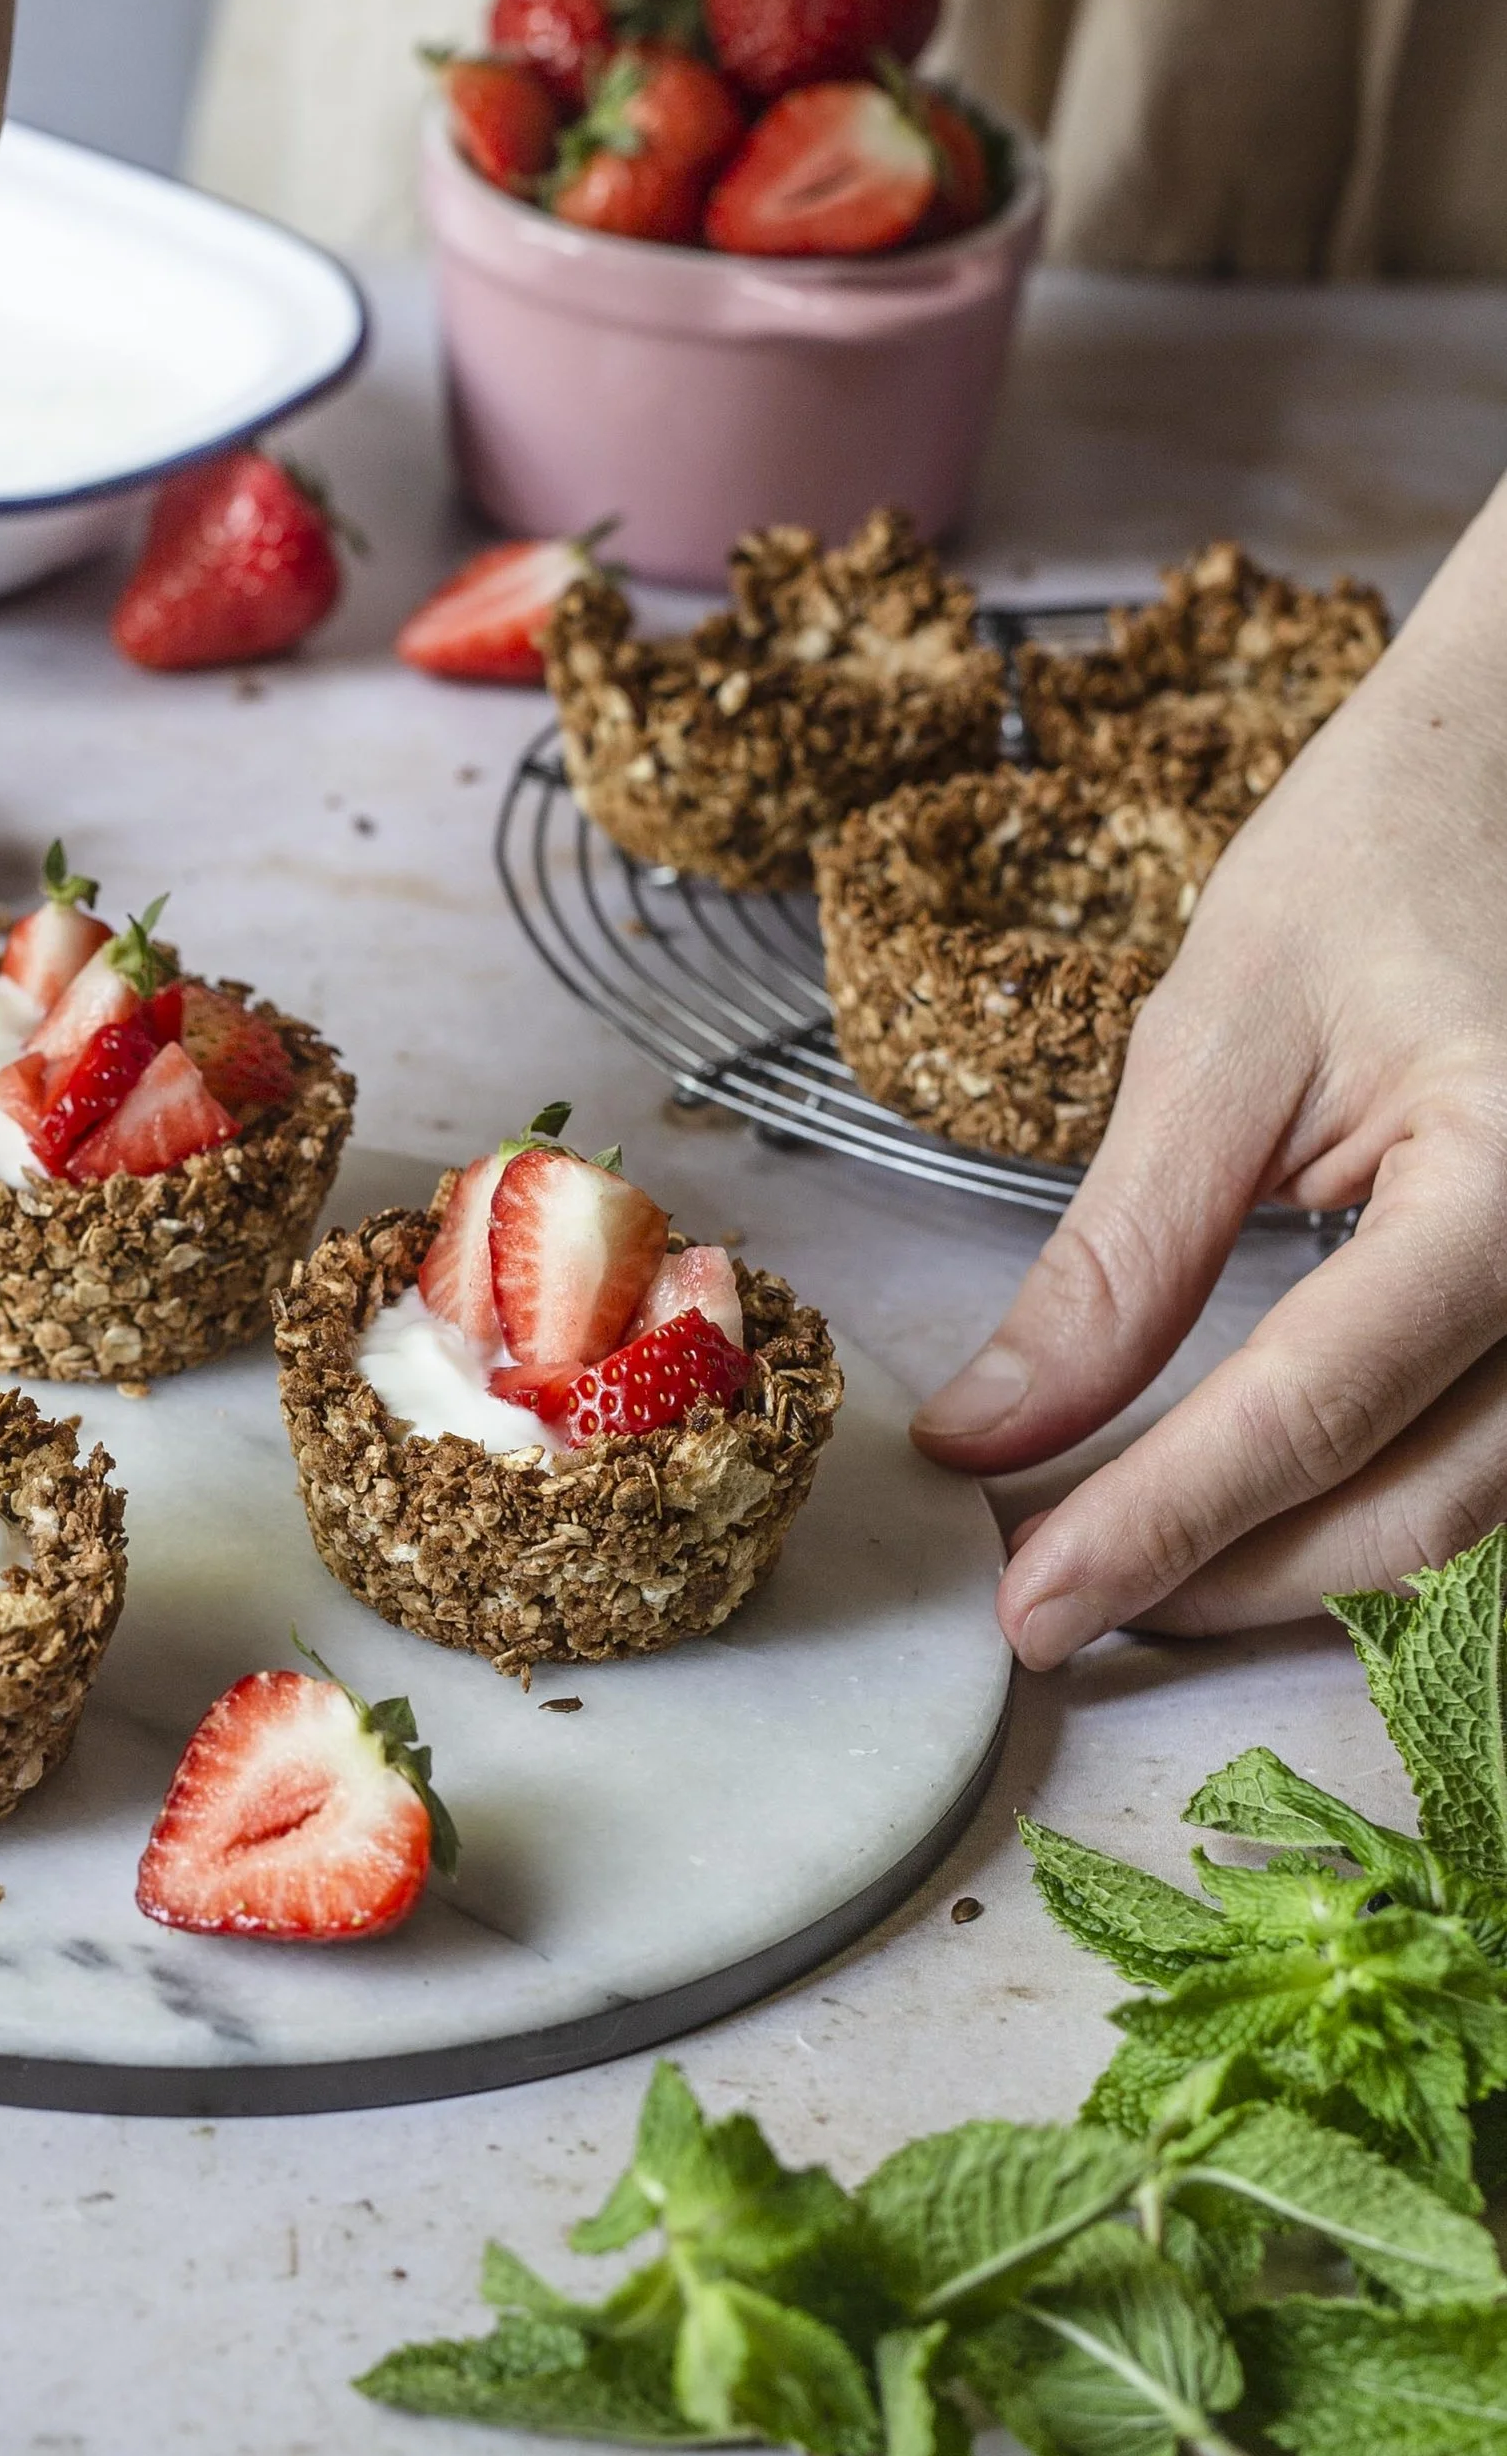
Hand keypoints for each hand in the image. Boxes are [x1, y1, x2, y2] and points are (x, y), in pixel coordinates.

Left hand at [909, 499, 1506, 1662]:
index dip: (1157, 1526)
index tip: (1027, 1608)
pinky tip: (1255, 1495)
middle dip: (1224, 1575)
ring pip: (1476, 1504)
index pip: (1310, 1413)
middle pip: (1420, 1507)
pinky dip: (1375, 1488)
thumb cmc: (1391, 847)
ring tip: (1130, 1559)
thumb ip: (1121, 1258)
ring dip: (1297, 1557)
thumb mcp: (1223, 1032)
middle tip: (1053, 1601)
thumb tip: (997, 1435)